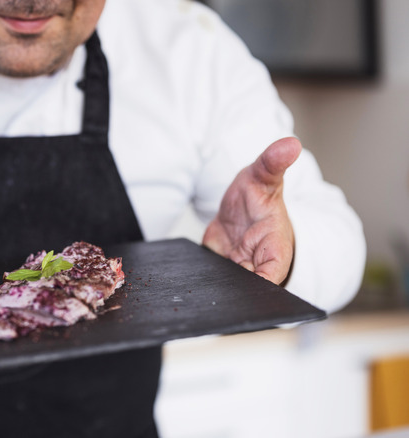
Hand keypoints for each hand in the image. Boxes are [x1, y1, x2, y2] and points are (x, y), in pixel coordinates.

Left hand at [202, 137, 301, 284]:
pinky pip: (204, 284)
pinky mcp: (216, 272)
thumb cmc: (260, 196)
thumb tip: (290, 143)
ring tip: (204, 270)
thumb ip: (273, 163)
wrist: (241, 205)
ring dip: (210, 286)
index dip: (256, 283)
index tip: (241, 270)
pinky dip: (196, 280)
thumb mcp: (264, 177)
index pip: (270, 281)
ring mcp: (235, 274)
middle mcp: (257, 270)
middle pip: (243, 294)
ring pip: (221, 292)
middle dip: (227, 288)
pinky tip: (191, 272)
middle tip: (217, 267)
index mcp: (276, 254)